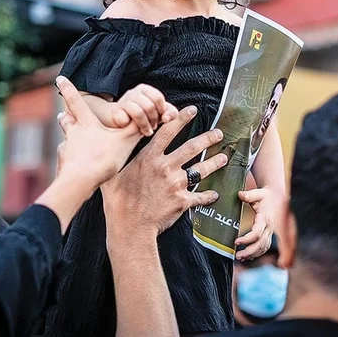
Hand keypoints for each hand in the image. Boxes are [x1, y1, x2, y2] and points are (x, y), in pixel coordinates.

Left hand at [53, 76, 142, 184]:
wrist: (80, 182)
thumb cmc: (102, 159)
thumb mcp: (124, 141)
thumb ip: (135, 129)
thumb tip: (147, 118)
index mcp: (87, 124)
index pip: (77, 102)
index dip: (69, 89)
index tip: (59, 78)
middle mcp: (74, 134)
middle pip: (67, 121)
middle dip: (66, 116)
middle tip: (61, 114)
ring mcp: (67, 149)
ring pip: (65, 140)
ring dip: (68, 138)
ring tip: (69, 142)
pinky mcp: (65, 165)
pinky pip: (67, 158)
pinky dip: (70, 159)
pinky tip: (74, 166)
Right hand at [101, 105, 227, 240]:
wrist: (130, 227)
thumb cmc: (117, 201)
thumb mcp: (113, 172)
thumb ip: (120, 157)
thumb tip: (116, 143)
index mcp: (149, 158)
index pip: (168, 132)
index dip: (181, 119)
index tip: (193, 110)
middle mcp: (166, 168)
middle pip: (192, 148)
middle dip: (208, 138)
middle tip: (218, 133)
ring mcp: (176, 184)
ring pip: (201, 169)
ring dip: (214, 162)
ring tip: (224, 158)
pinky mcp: (183, 201)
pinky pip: (200, 196)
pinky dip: (208, 195)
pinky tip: (214, 194)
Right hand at [111, 84, 178, 136]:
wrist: (121, 122)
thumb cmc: (144, 116)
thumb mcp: (159, 113)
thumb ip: (170, 113)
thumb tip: (166, 119)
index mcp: (145, 89)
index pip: (158, 97)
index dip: (161, 111)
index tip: (160, 119)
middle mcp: (133, 92)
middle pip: (149, 106)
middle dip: (153, 120)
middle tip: (152, 127)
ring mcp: (122, 101)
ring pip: (138, 113)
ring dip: (144, 126)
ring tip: (146, 132)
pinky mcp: (114, 112)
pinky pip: (124, 119)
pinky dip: (130, 127)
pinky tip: (131, 129)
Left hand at [235, 187, 277, 260]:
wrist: (277, 197)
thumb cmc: (265, 196)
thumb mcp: (257, 193)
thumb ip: (249, 195)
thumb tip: (239, 194)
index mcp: (265, 218)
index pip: (257, 233)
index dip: (247, 239)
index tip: (236, 241)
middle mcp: (269, 227)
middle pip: (260, 244)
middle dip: (249, 251)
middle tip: (237, 256)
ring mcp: (270, 232)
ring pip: (263, 247)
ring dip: (252, 254)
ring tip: (240, 257)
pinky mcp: (269, 234)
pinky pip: (265, 247)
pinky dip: (257, 253)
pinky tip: (248, 256)